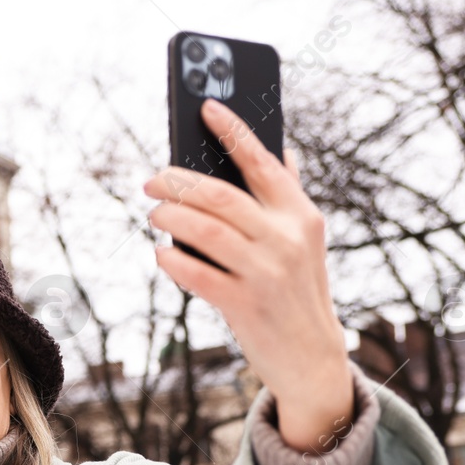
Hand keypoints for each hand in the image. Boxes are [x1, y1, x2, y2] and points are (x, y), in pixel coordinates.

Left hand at [143, 97, 353, 453]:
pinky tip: (161, 253)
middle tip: (152, 180)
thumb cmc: (297, 291)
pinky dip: (172, 260)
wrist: (313, 358)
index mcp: (301, 213)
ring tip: (153, 214)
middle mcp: (286, 238)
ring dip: (168, 218)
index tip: (205, 106)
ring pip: (202, 230)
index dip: (231, 129)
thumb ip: (286, 197)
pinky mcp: (245, 304)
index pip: (261, 160)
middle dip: (177, 182)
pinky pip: (195, 273)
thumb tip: (277, 150)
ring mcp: (266, 271)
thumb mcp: (304, 241)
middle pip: (219, 195)